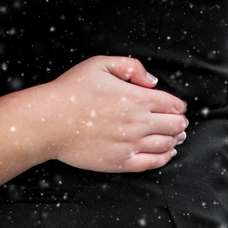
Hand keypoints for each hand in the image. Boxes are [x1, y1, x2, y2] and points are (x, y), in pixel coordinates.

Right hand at [41, 55, 187, 173]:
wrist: (48, 121)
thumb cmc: (69, 93)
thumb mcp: (98, 65)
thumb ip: (130, 66)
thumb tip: (151, 80)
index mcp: (136, 98)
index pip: (174, 104)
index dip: (178, 105)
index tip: (175, 106)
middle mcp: (138, 123)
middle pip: (176, 125)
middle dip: (179, 121)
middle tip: (177, 121)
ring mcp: (131, 144)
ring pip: (168, 144)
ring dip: (175, 139)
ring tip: (174, 136)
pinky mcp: (122, 161)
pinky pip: (154, 162)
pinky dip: (165, 157)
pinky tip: (165, 152)